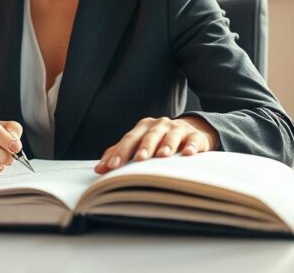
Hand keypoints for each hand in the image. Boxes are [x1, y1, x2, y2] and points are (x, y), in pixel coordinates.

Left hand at [94, 116, 218, 173]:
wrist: (190, 131)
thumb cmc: (159, 141)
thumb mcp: (140, 144)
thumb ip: (120, 154)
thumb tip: (99, 169)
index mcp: (143, 127)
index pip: (129, 139)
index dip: (120, 152)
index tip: (112, 167)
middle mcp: (159, 125)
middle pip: (150, 135)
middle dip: (144, 147)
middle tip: (139, 159)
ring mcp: (178, 129)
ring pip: (171, 135)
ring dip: (167, 145)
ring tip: (162, 155)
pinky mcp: (195, 136)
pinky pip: (193, 140)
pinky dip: (191, 146)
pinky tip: (188, 153)